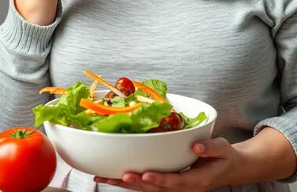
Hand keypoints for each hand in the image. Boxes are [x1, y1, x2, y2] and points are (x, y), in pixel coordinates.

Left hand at [94, 138, 241, 190]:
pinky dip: (131, 182)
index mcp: (197, 180)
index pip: (176, 182)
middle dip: (136, 183)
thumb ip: (211, 147)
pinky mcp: (168, 183)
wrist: (228, 168)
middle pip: (156, 190)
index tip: (145, 175)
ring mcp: (175, 187)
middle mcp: (183, 188)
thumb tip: (195, 145)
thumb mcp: (224, 148)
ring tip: (105, 178)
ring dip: (127, 184)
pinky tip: (115, 176)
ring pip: (148, 190)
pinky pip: (147, 186)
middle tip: (118, 175)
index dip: (159, 180)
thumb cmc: (225, 157)